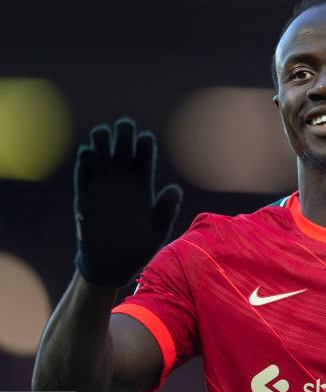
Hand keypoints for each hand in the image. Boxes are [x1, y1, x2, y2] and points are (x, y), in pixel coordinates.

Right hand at [74, 118, 181, 286]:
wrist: (112, 265)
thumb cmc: (139, 247)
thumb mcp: (157, 230)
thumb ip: (165, 210)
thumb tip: (175, 190)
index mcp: (143, 184)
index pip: (144, 155)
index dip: (144, 144)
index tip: (145, 139)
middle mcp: (122, 180)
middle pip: (123, 148)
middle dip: (123, 134)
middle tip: (124, 126)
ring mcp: (102, 186)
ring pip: (101, 154)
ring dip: (100, 141)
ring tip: (102, 134)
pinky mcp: (84, 196)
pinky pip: (82, 174)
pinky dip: (84, 162)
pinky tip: (88, 155)